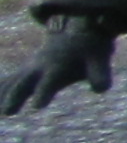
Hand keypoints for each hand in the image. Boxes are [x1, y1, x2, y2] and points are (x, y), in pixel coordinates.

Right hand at [0, 18, 115, 115]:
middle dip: (15, 96)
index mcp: (57, 67)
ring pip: (12, 82)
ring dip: (2, 94)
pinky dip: (0, 88)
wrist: (78, 31)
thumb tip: (101, 89)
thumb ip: (99, 74)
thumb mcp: (99, 60)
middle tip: (6, 112)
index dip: (44, 93)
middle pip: (24, 82)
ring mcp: (30, 69)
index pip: (50, 83)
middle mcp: (39, 68)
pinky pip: (8, 81)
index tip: (37, 106)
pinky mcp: (25, 71)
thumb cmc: (90, 50)